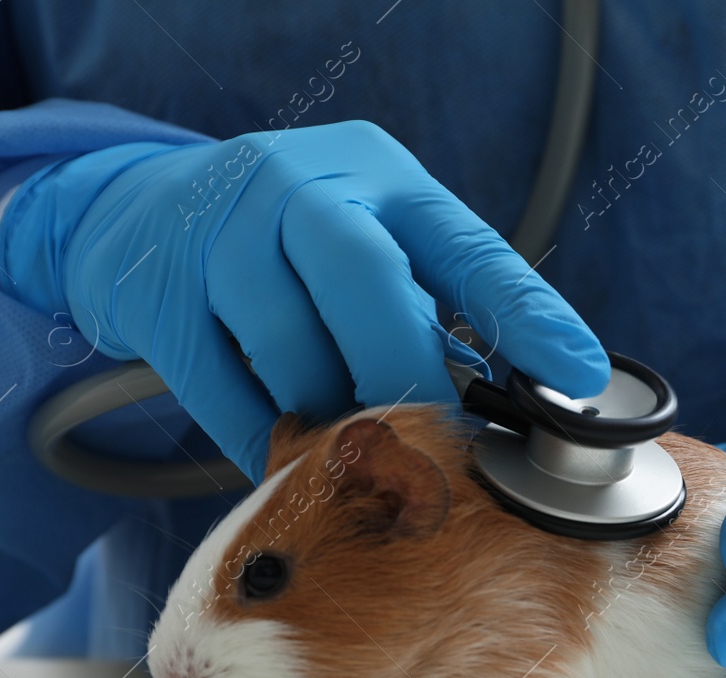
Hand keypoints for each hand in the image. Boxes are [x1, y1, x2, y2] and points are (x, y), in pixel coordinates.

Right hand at [0, 121, 608, 481]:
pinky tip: (282, 453)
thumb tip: (518, 415)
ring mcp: (218, 235)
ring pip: (290, 351)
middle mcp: (298, 186)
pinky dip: (264, 443)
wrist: (145, 213)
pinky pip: (223, 399)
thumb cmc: (300, 247)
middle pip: (365, 281)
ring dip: (330, 417)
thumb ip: (441, 312)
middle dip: (404, 373)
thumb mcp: (378, 242)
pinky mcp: (156, 296)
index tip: (580, 378)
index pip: (468, 247)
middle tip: (431, 439)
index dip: (529, 317)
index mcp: (380, 175)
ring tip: (346, 440)